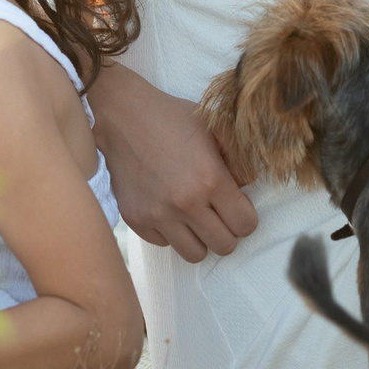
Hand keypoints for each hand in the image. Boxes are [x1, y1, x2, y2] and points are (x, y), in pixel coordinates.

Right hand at [87, 66, 256, 262]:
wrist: (121, 115)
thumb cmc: (171, 118)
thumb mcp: (214, 127)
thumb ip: (240, 159)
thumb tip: (247, 187)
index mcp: (210, 179)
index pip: (246, 225)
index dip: (244, 215)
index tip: (234, 204)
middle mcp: (184, 202)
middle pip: (225, 246)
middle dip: (225, 230)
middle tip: (215, 211)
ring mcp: (157, 213)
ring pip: (195, 254)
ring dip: (199, 237)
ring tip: (193, 215)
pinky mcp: (135, 218)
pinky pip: (164, 243)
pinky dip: (169, 231)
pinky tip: (166, 207)